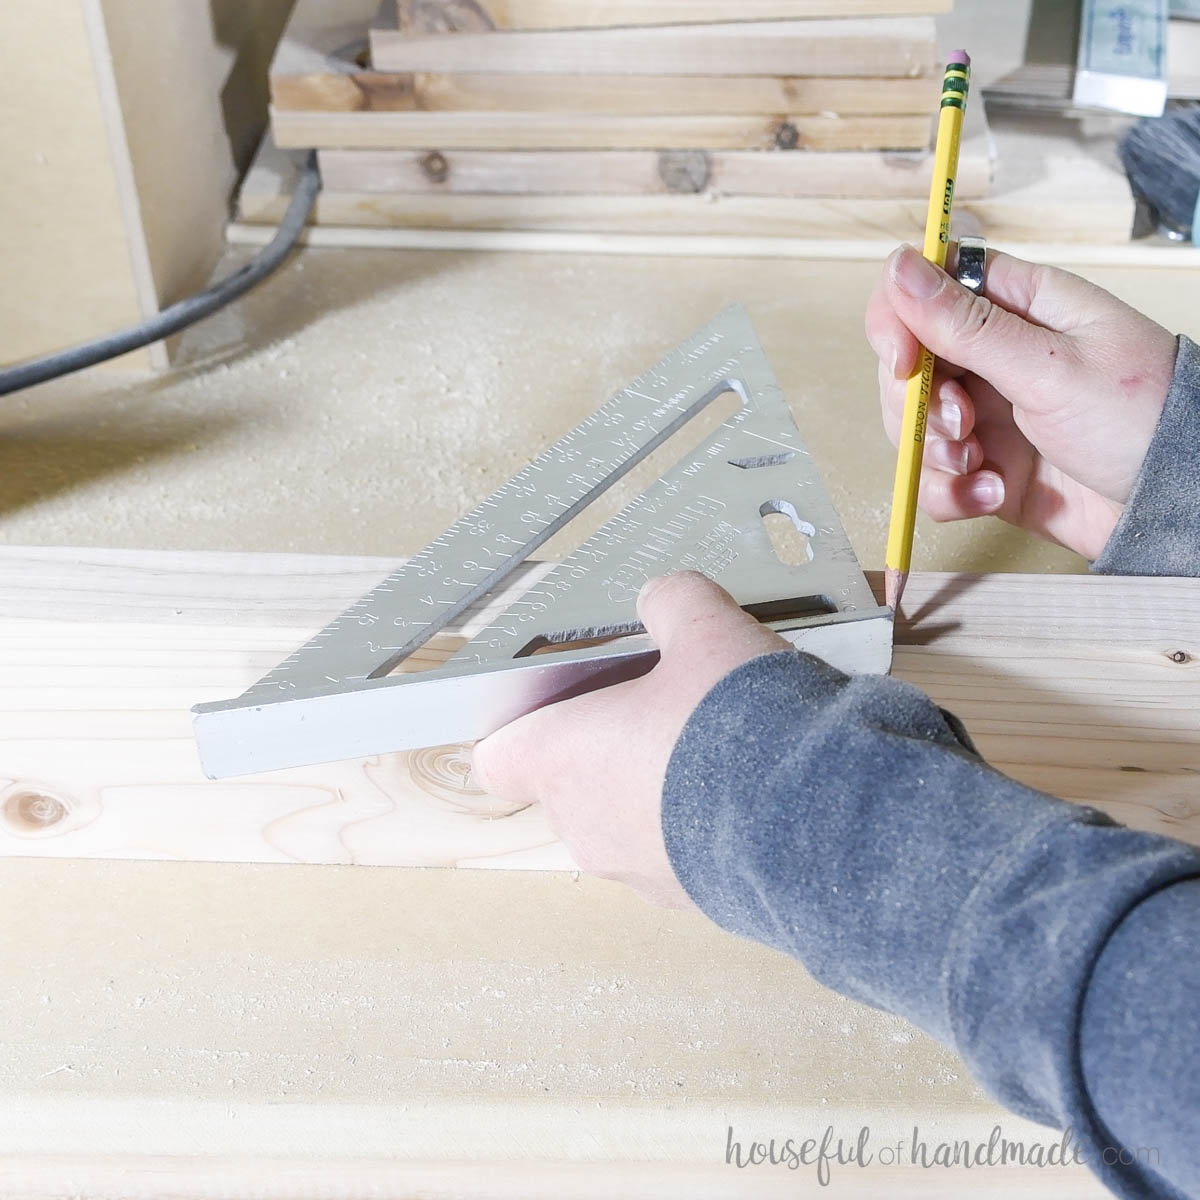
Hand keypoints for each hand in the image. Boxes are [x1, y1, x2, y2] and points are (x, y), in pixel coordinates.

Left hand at [471, 572, 788, 908]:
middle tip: (660, 707)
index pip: (500, 757)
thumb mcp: (707, 630)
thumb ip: (672, 604)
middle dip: (609, 746)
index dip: (522, 727)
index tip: (559, 703)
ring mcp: (637, 872)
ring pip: (626, 822)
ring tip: (717, 750)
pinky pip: (679, 855)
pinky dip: (700, 828)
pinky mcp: (692, 901)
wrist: (821, 821)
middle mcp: (585, 825)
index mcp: (563, 759)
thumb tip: (663, 599)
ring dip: (657, 789)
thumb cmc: (737, 725)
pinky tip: (750, 793)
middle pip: (569, 784)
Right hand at [865, 245, 1177, 559]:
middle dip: (918, 403)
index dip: (899, 320)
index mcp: (1017, 306)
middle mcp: (995, 356)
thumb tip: (899, 267)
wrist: (1177, 502)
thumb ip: (966, 325)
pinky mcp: (987, 466)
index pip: (927, 288)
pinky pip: (936, 476)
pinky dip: (952, 491)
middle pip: (910, 365)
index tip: (903, 362)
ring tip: (978, 466)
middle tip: (961, 425)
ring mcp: (989, 414)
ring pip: (915, 425)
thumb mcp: (1049, 367)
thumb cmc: (1140, 417)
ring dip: (933, 453)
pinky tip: (991, 494)